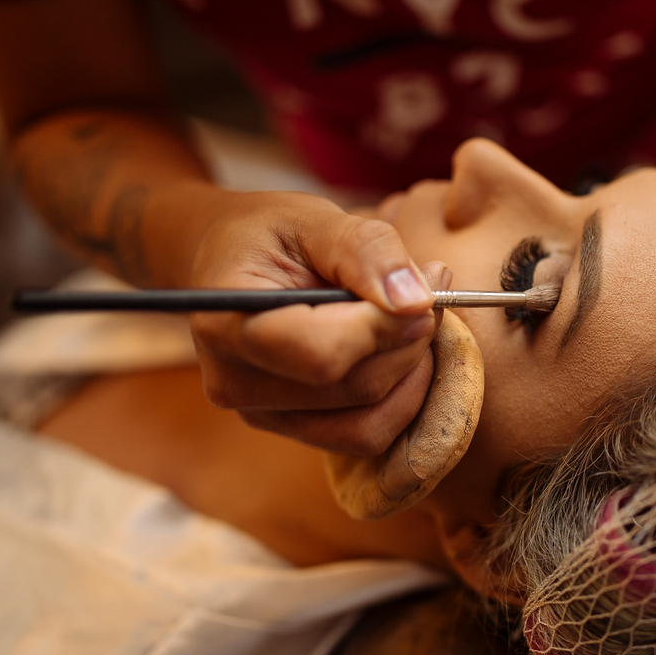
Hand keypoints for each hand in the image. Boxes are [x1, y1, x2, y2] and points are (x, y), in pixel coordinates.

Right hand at [189, 189, 448, 455]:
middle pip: (355, 387)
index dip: (386, 327)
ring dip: (412, 372)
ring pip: (369, 421)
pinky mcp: (292, 429)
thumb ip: (365, 250)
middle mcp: (235, 382)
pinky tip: (399, 351)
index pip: (322, 353)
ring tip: (412, 320)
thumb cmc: (269, 234)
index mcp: (226, 324)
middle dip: (408, 342)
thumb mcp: (313, 219)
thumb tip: (415, 301)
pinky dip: (401, 398)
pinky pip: (365, 436)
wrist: (233, 262)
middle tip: (429, 296)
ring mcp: (262, 415)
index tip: (422, 292)